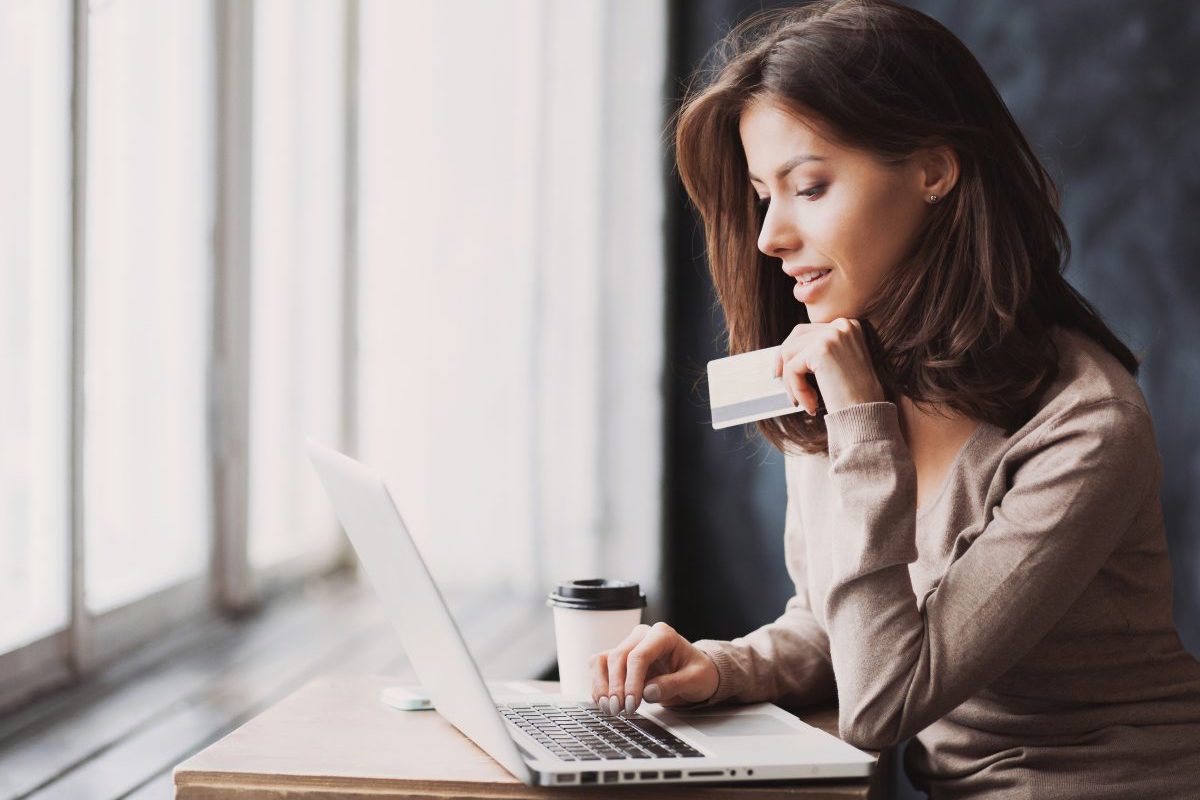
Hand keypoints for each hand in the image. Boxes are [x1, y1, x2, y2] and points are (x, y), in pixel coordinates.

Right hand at [588, 622, 718, 714]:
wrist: (695, 673)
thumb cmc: (698, 672)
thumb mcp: (696, 679)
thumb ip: (673, 684)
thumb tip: (648, 692)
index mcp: (662, 635)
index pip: (639, 655)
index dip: (632, 681)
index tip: (632, 704)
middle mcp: (642, 636)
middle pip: (618, 657)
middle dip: (616, 687)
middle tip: (619, 710)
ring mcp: (629, 646)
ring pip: (603, 660)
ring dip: (601, 686)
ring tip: (609, 708)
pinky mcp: (620, 659)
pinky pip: (600, 668)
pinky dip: (599, 686)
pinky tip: (604, 702)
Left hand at [773, 318, 885, 414]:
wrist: (868, 415)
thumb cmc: (855, 396)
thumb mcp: (838, 365)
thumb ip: (819, 351)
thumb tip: (785, 351)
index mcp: (848, 325)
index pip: (808, 331)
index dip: (792, 350)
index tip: (782, 369)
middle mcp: (842, 325)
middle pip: (796, 336)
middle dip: (784, 361)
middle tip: (778, 379)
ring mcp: (832, 335)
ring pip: (790, 353)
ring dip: (792, 381)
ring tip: (805, 402)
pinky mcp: (821, 350)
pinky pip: (792, 368)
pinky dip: (796, 389)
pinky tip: (811, 405)